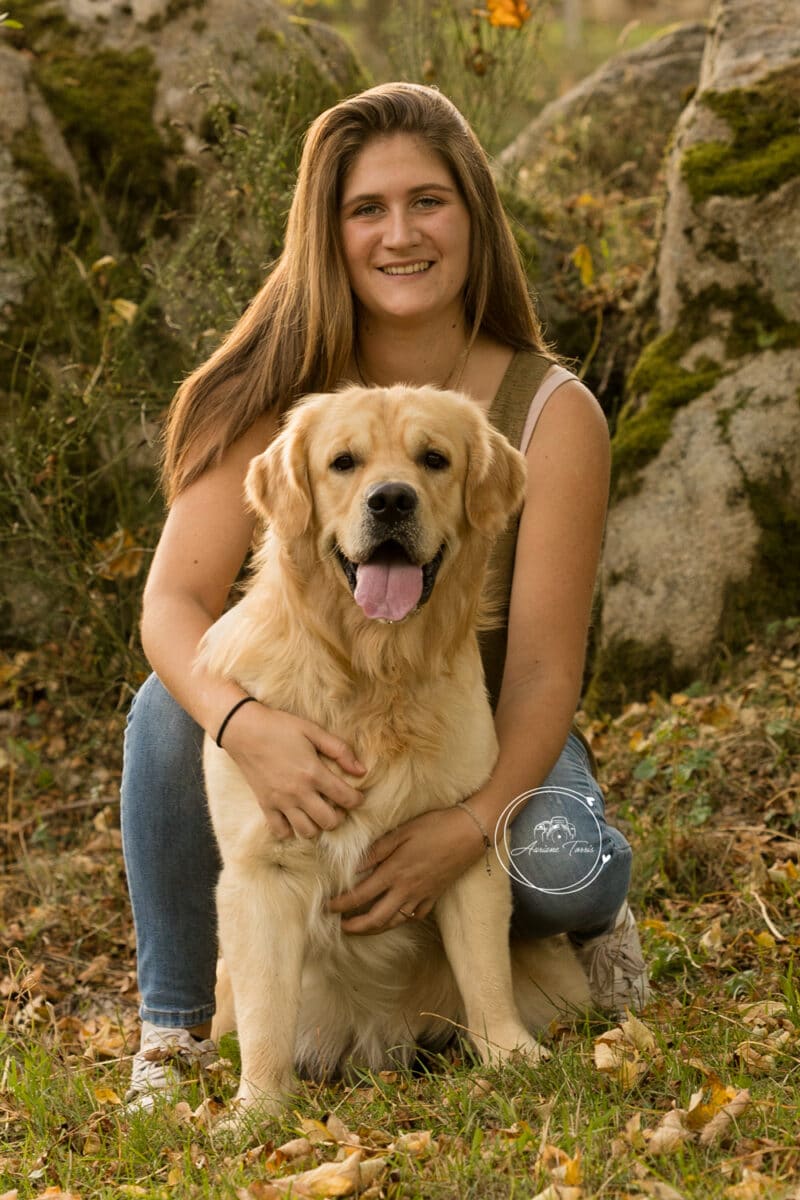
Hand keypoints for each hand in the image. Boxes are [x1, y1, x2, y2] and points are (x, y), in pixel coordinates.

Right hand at [221, 700, 365, 838]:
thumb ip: (340, 750)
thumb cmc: (280, 727)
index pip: (345, 798)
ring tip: (317, 812)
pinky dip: (291, 830)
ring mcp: (280, 802)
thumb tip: (362, 771)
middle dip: (339, 816)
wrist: (244, 730)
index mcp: (313, 773)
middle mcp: (298, 792)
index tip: (357, 797)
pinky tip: (296, 817)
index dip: (357, 800)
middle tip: (337, 805)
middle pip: (329, 822)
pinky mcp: (265, 805)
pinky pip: (281, 831)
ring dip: (317, 825)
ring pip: (307, 832)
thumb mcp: (313, 731)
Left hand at [327, 805, 486, 933]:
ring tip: (362, 928)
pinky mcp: (434, 896)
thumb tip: (352, 867)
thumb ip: (376, 851)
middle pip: (375, 919)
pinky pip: (413, 916)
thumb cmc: (435, 826)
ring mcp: (422, 896)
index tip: (327, 907)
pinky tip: (393, 917)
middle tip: (340, 928)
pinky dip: (399, 921)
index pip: (360, 896)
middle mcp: (407, 889)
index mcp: (395, 872)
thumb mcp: (402, 832)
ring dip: (374, 929)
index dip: (341, 905)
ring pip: (394, 922)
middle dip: (355, 927)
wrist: (471, 832)